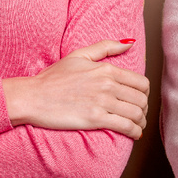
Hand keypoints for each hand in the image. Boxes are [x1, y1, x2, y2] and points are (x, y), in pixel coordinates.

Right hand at [3, 39, 148, 139]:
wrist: (33, 96)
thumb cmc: (52, 77)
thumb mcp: (79, 55)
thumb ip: (106, 47)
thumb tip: (129, 43)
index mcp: (106, 69)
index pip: (140, 82)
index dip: (145, 94)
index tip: (140, 100)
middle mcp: (107, 84)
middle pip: (141, 99)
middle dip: (144, 109)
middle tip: (139, 115)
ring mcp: (102, 102)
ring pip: (136, 113)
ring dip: (141, 122)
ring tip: (137, 126)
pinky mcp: (95, 119)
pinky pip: (125, 126)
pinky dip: (134, 131)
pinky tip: (133, 134)